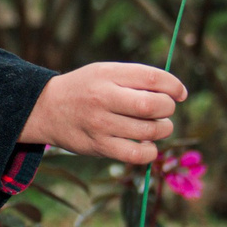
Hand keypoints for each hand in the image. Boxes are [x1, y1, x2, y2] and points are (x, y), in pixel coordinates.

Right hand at [20, 63, 185, 165]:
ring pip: (149, 131)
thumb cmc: (86, 89)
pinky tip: (147, 144)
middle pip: (153, 106)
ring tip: (156, 126)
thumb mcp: (106, 72)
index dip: (174, 86)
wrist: (46, 109)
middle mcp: (104, 98)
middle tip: (164, 110)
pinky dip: (150, 151)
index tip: (180, 93)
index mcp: (108, 75)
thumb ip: (137, 79)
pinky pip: (136, 154)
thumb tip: (176, 93)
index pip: (153, 78)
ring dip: (162, 130)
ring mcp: (101, 124)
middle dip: (168, 109)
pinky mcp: (99, 147)